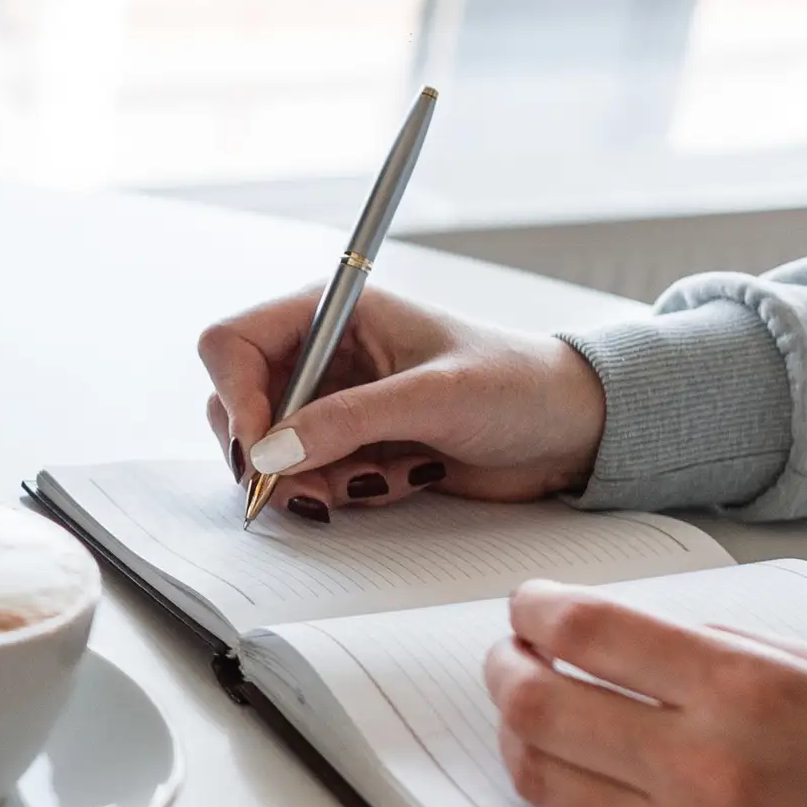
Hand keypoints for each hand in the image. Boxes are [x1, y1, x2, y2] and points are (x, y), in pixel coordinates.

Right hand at [197, 284, 605, 517]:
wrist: (572, 431)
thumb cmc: (520, 385)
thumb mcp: (433, 397)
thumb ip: (347, 421)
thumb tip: (270, 454)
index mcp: (334, 312)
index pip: (234, 344)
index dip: (237, 397)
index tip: (262, 450)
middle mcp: (324, 355)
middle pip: (239, 405)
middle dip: (270, 454)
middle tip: (315, 485)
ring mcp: (335, 404)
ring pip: (271, 454)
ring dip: (313, 480)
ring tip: (380, 478)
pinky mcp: (353, 447)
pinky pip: (310, 481)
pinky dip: (343, 493)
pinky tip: (402, 479)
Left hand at [483, 581, 806, 806]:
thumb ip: (736, 651)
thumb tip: (644, 637)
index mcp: (754, 692)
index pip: (591, 633)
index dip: (539, 612)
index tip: (531, 606)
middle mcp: (712, 768)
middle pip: (541, 707)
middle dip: (507, 670)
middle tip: (510, 656)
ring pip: (547, 782)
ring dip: (521, 738)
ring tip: (532, 715)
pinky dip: (567, 801)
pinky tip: (579, 776)